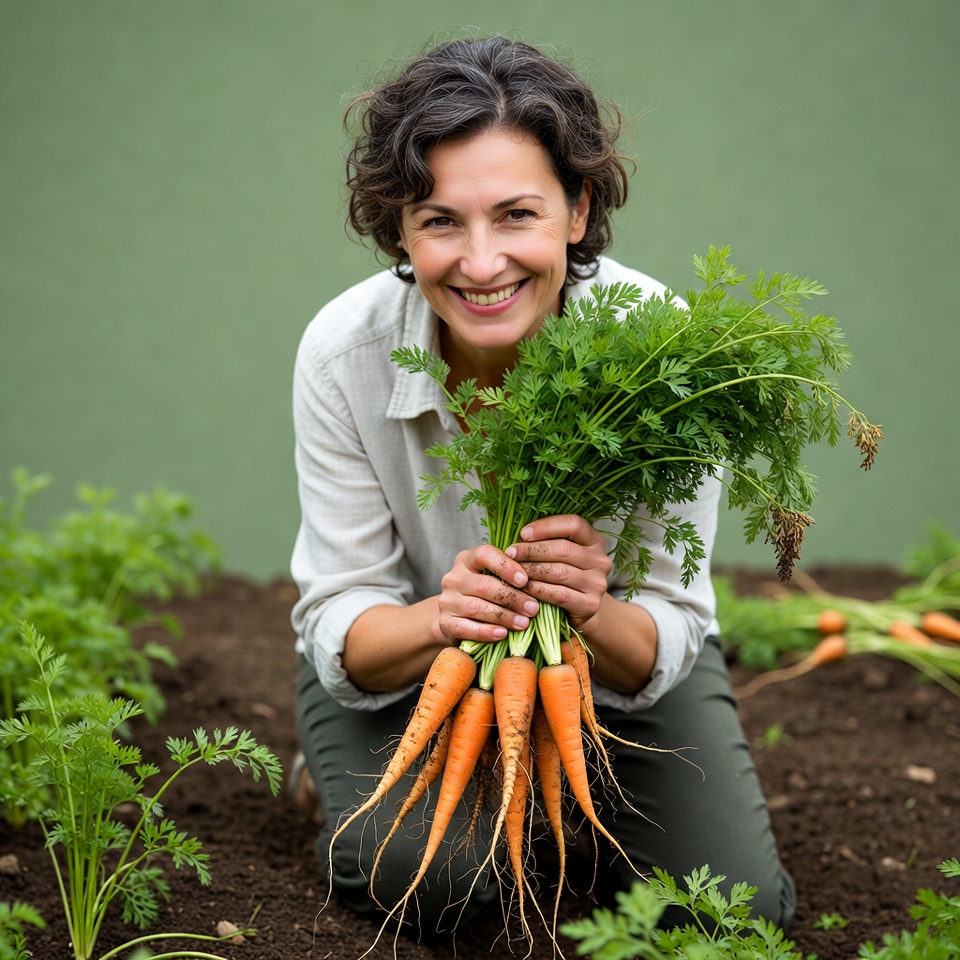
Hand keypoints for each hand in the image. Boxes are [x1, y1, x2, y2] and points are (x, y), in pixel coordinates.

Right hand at [437, 543, 540, 644]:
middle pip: (484, 585)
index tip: (525, 580)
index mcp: (466, 560)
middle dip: (512, 598)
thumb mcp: (492, 578)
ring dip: (503, 616)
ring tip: (524, 623)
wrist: (454, 618)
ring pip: (476, 607)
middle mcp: (453, 578)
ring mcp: (447, 601)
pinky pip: (467, 628)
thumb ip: (508, 576)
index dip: (506, 566)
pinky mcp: (445, 623)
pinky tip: (503, 634)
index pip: (484, 554)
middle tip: (533, 608)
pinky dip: (486, 632)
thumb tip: (538, 582)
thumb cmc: (482, 595)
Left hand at [505, 514, 612, 629]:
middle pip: (563, 549)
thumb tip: (520, 534)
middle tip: (510, 553)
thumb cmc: (566, 574)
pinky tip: (524, 587)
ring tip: (513, 571)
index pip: (574, 524)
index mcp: (595, 540)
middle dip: (532, 550)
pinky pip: (559, 595)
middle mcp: (600, 560)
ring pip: (559, 572)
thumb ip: (549, 541)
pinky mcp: (590, 604)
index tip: (523, 533)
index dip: (547, 527)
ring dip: (532, 570)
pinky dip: (539, 589)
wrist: (583, 608)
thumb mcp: (563, 553)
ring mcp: (597, 583)